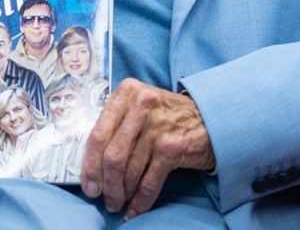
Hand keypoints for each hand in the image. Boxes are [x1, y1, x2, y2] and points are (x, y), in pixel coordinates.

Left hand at [81, 79, 214, 219]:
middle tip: (104, 198)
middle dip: (105, 184)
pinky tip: (135, 209)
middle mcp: (141, 105)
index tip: (88, 184)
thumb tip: (92, 162)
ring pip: (128, 172)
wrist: (211, 120)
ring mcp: (158, 125)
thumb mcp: (140, 106)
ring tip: (120, 202)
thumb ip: (116, 124)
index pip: (98, 134)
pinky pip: (148, 182)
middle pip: (111, 155)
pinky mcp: (172, 146)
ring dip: (122, 194)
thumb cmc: (169, 116)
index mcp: (127, 92)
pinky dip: (140, 201)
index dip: (89, 165)